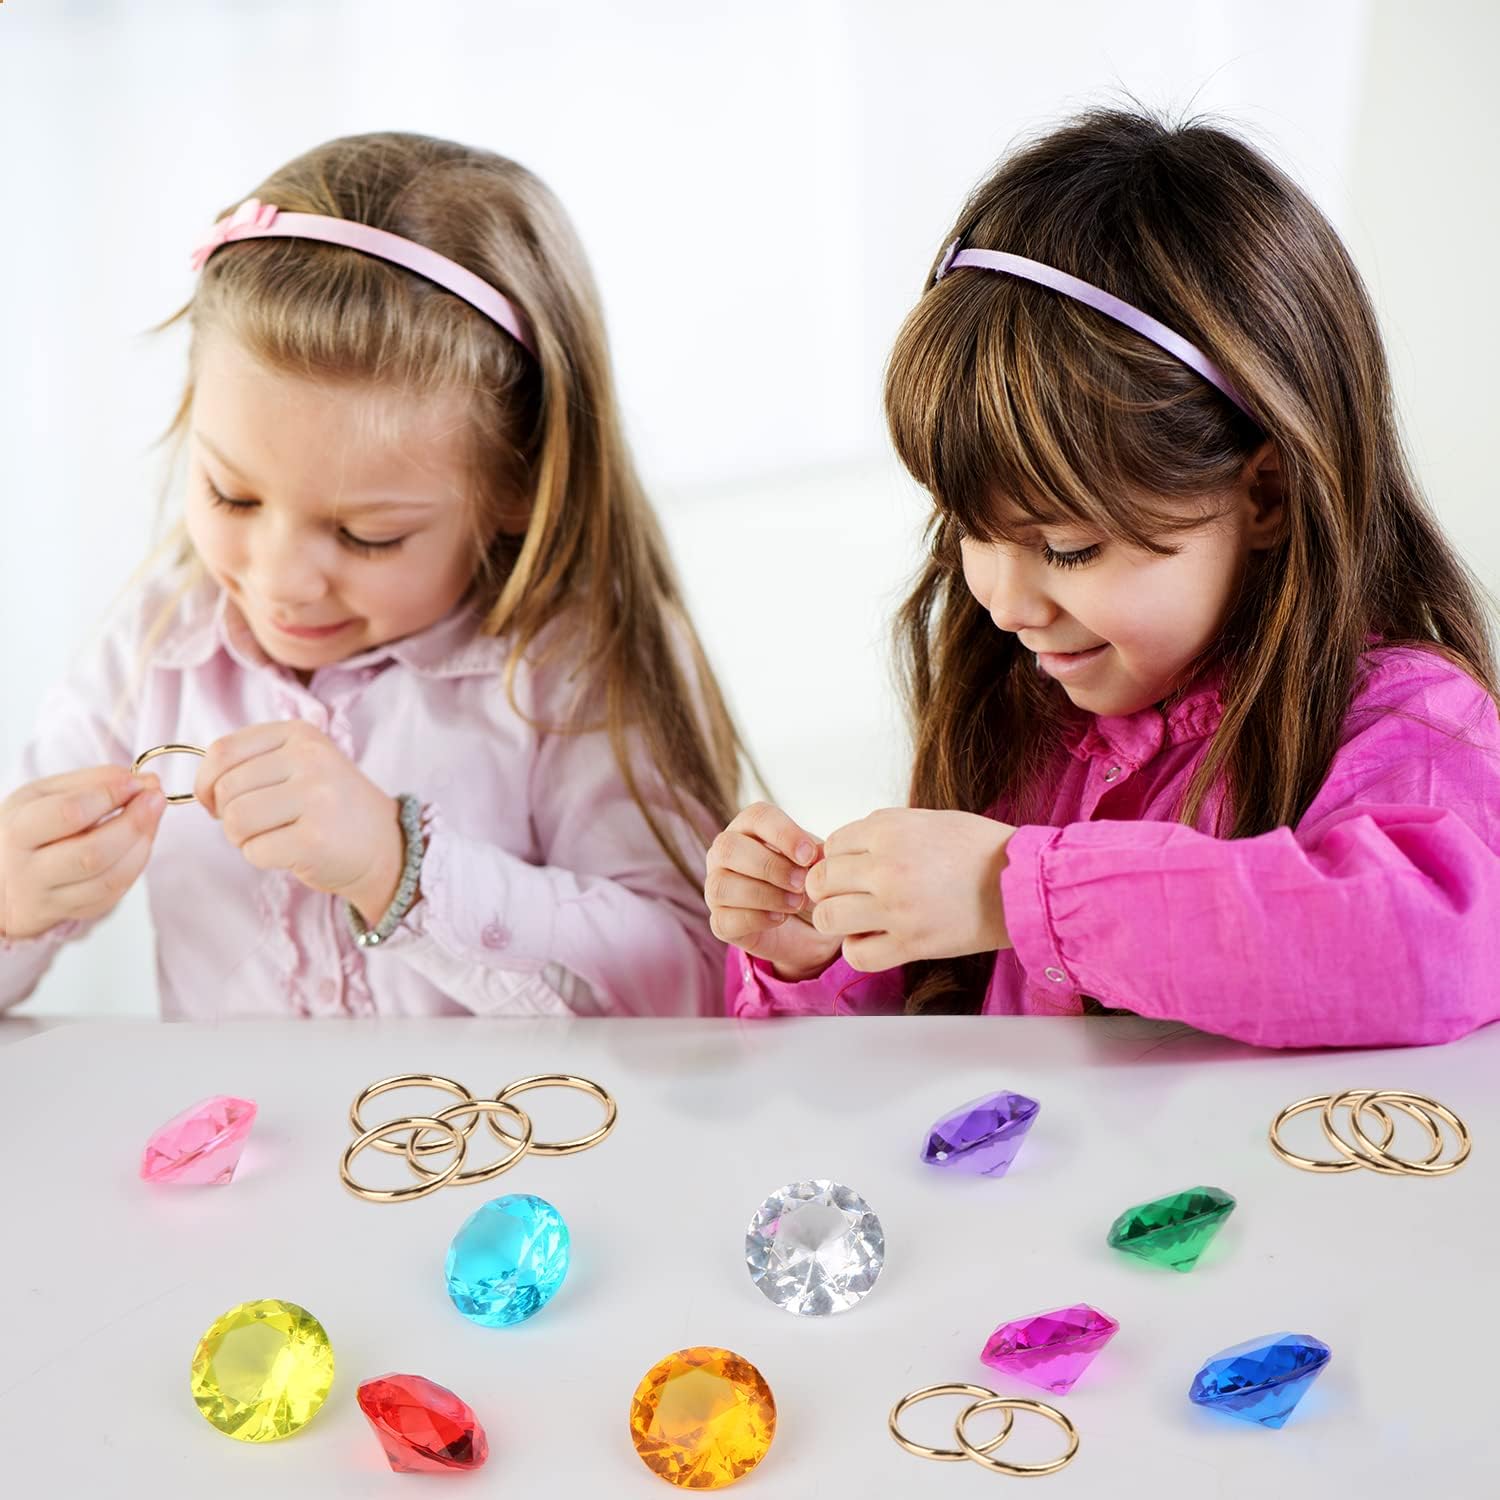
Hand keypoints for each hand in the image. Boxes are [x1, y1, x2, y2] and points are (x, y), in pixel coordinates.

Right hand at [0, 766, 165, 940]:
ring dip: (142, 845)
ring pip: (109, 879)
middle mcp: (30, 871)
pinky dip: (136, 865)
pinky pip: (114, 894)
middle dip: (134, 823)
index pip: (69, 814)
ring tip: (153, 816)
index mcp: (19, 831)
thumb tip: (143, 780)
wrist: (3, 876)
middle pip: (93, 853)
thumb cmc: (30, 826)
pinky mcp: (73, 913)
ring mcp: (50, 898)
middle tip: (156, 798)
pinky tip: (140, 842)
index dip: (110, 795)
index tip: (137, 781)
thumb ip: (93, 782)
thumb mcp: (44, 794)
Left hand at [195, 721, 404, 923]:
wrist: (386, 847)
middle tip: (257, 825)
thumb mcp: (302, 765)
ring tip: (273, 837)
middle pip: (226, 789)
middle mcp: (310, 759)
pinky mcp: (314, 839)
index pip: (223, 751)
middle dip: (227, 815)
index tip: (218, 802)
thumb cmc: (332, 809)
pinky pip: (254, 851)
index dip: (206, 782)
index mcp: (301, 734)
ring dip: (242, 838)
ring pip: (235, 820)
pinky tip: (289, 852)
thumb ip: (254, 762)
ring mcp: (315, 798)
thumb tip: (202, 788)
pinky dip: (261, 858)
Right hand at [705, 801, 843, 980]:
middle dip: (770, 866)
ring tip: (795, 903)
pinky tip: (780, 918)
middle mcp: (724, 853)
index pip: (756, 816)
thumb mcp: (818, 864)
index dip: (783, 833)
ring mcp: (715, 887)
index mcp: (749, 828)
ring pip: (722, 885)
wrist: (809, 927)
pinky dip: (756, 919)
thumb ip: (816, 854)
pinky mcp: (719, 922)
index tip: (808, 856)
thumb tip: (817, 854)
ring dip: (764, 895)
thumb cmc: (808, 883)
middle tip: (801, 882)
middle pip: (729, 847)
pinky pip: (723, 920)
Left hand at [805, 808, 1016, 970]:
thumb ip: (883, 830)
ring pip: (828, 918)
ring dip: (837, 920)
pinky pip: (857, 955)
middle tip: (846, 895)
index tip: (850, 869)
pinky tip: (873, 939)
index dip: (837, 858)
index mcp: (888, 830)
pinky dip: (858, 950)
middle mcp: (885, 867)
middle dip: (828, 889)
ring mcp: (895, 908)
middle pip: (821, 881)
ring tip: (857, 919)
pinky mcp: (911, 943)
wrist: (1021, 882)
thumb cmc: (980, 849)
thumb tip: (846, 848)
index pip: (831, 845)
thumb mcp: (926, 819)